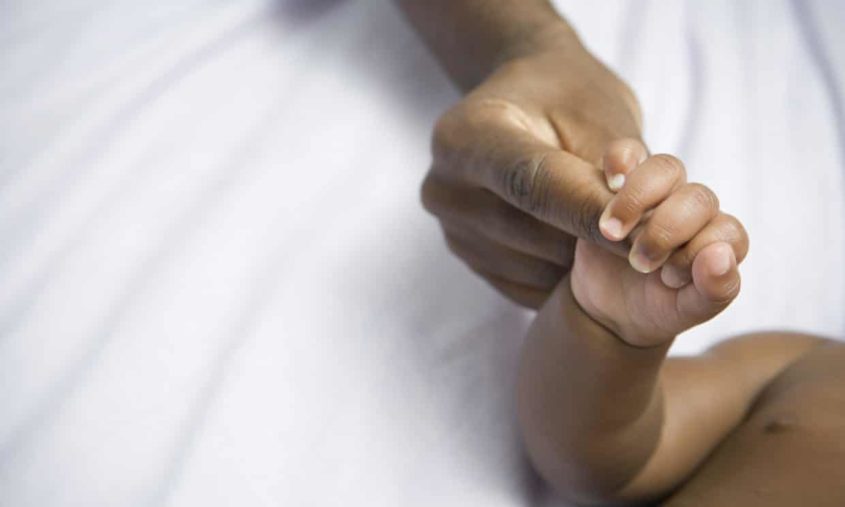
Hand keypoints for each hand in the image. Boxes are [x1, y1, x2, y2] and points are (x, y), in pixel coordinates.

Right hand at [421, 29, 645, 308]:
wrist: (521, 103)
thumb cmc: (566, 96)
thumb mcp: (599, 111)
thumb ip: (619, 164)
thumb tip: (639, 217)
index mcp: (467, 134)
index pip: (532, 183)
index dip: (588, 212)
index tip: (643, 233)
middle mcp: (446, 185)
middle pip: (532, 230)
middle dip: (593, 239)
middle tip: (645, 235)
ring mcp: (451, 226)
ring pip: (534, 266)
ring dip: (581, 259)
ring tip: (607, 229)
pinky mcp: (466, 256)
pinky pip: (527, 284)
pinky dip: (563, 272)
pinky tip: (578, 242)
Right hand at [570, 155, 748, 346]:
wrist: (608, 307)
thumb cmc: (656, 307)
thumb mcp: (685, 311)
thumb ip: (713, 291)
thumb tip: (720, 257)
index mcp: (718, 239)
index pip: (728, 231)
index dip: (699, 253)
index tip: (669, 280)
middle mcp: (693, 211)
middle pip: (698, 198)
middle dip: (667, 231)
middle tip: (640, 264)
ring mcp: (657, 194)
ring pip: (666, 169)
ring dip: (638, 199)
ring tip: (612, 233)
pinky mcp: (619, 183)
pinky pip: (626, 152)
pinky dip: (620, 159)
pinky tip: (610, 182)